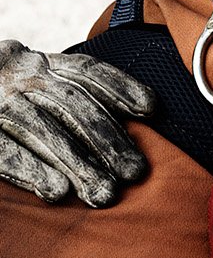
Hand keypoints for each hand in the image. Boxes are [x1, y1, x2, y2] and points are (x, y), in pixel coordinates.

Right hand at [0, 40, 156, 205]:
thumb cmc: (0, 96)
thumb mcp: (30, 83)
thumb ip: (66, 93)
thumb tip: (133, 118)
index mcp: (37, 63)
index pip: (85, 71)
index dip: (120, 86)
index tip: (152, 109)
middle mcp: (17, 75)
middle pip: (71, 104)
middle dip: (107, 138)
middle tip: (136, 172)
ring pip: (41, 129)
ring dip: (76, 162)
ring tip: (105, 194)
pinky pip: (2, 151)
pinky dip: (30, 170)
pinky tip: (55, 192)